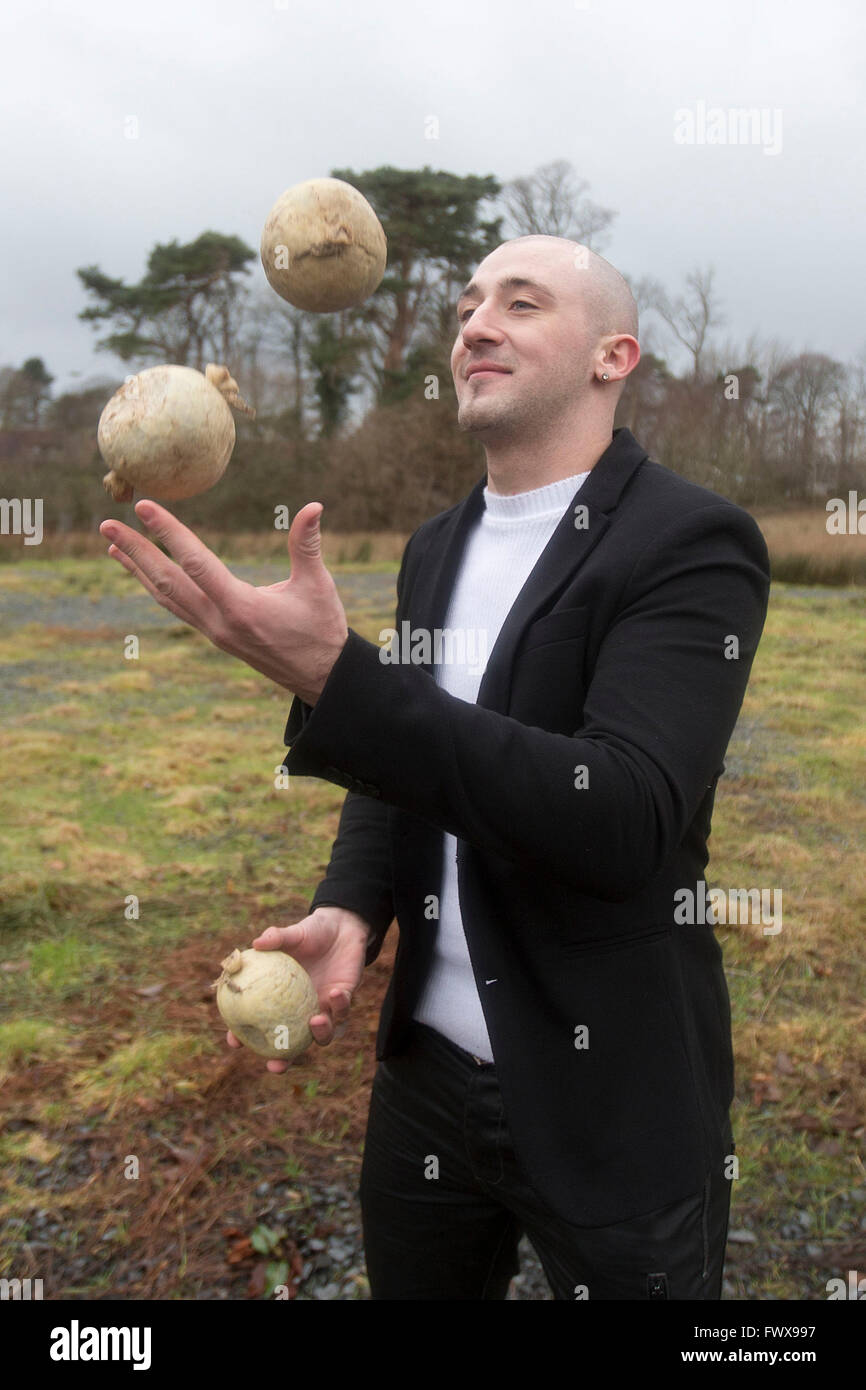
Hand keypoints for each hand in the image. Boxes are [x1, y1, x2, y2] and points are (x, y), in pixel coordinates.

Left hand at [99, 499, 347, 704]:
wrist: (320, 677)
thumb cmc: (322, 629)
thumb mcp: (318, 586)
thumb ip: (308, 545)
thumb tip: (313, 505)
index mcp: (241, 608)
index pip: (195, 563)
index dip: (168, 532)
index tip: (144, 507)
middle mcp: (218, 623)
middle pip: (166, 582)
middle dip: (135, 551)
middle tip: (106, 524)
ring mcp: (213, 632)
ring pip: (165, 597)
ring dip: (137, 570)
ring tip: (111, 546)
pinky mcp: (214, 635)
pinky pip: (176, 607)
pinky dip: (155, 587)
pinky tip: (144, 573)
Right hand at [226, 906, 371, 1072]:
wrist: (341, 926)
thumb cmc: (311, 933)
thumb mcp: (292, 934)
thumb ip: (276, 938)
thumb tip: (257, 943)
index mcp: (282, 999)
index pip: (260, 1023)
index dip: (245, 1036)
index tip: (234, 1042)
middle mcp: (301, 1010)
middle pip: (291, 1044)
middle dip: (284, 1060)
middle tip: (275, 1065)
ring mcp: (323, 1007)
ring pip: (323, 1035)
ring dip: (320, 1034)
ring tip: (315, 1020)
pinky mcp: (345, 999)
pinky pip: (343, 1009)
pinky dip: (339, 1005)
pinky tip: (334, 993)